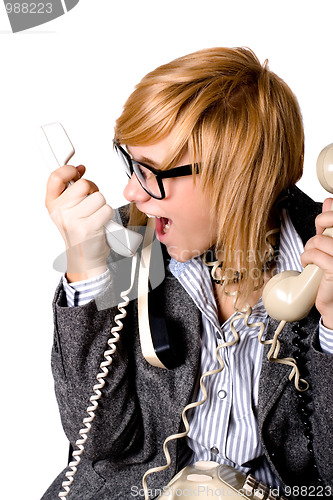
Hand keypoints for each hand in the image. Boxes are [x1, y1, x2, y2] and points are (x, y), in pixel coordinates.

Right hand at [45, 164, 113, 281]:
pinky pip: (107, 209)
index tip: (77, 172)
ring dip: (101, 205)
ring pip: (98, 197)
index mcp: (52, 205)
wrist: (84, 257)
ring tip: (95, 215)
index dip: (69, 170)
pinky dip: (108, 215)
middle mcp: (60, 212)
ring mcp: (74, 220)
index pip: (55, 177)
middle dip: (92, 190)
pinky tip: (101, 223)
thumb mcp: (67, 209)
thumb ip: (71, 189)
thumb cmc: (78, 232)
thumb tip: (80, 169)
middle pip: (83, 184)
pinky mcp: (89, 228)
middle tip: (90, 202)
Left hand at [300, 198, 332, 328]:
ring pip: (319, 239)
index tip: (323, 226)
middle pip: (331, 221)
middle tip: (317, 239)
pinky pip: (315, 254)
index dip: (327, 217)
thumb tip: (330, 201)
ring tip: (311, 257)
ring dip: (309, 248)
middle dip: (319, 227)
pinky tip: (308, 264)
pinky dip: (306, 258)